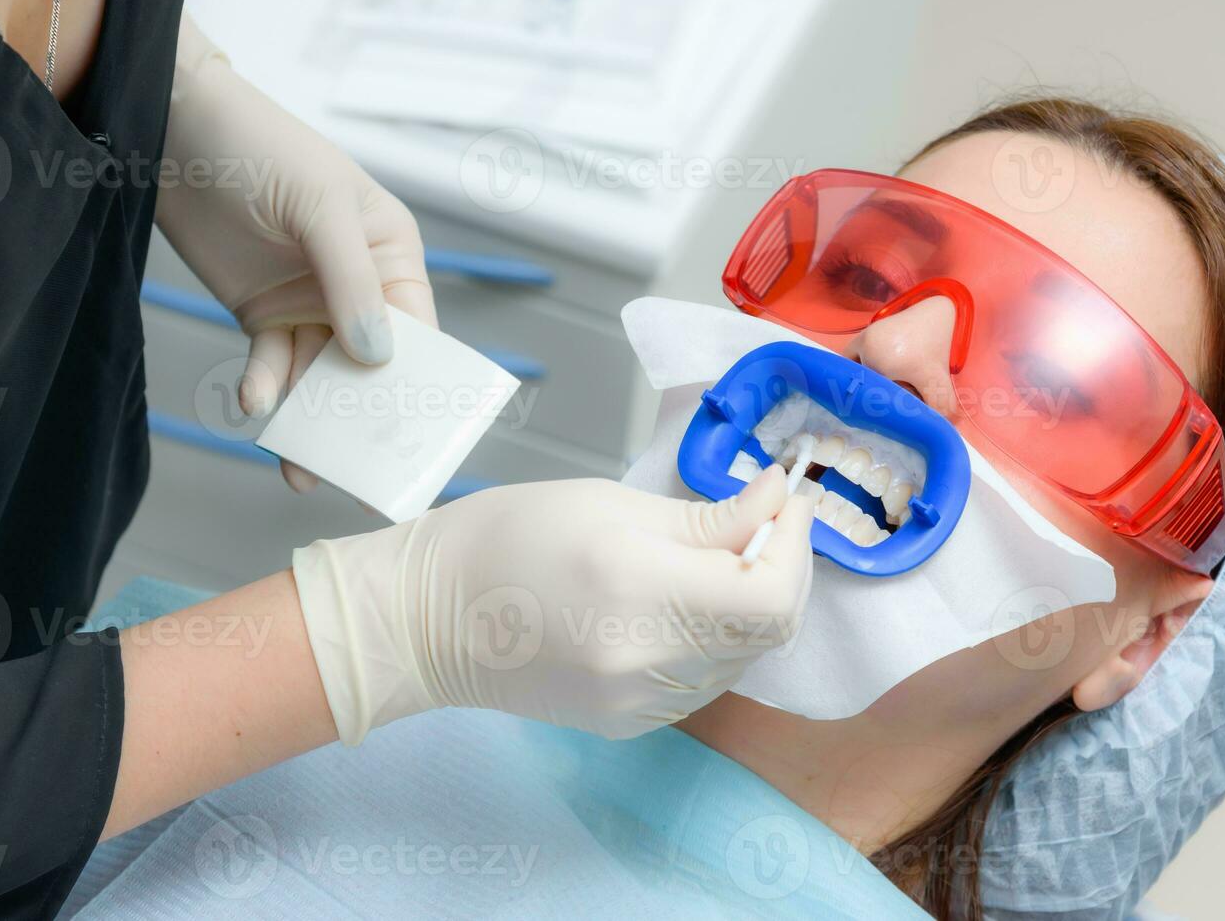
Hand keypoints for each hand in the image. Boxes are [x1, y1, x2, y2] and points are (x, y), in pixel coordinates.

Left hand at [155, 15, 436, 492]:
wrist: (172, 130)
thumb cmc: (261, 147)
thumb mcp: (320, 207)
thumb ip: (351, 281)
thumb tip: (379, 357)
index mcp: (391, 254)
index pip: (418, 330)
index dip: (418, 382)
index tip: (414, 436)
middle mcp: (357, 287)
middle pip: (371, 366)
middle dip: (363, 416)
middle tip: (357, 474)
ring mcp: (308, 303)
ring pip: (320, 376)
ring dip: (311, 419)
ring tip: (300, 467)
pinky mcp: (262, 314)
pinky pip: (272, 364)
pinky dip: (266, 387)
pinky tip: (256, 403)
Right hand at [291, 467, 818, 743]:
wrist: (428, 618)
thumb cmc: (507, 537)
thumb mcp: (610, 503)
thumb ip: (707, 517)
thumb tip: (776, 501)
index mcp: (640, 591)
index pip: (771, 597)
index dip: (796, 547)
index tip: (785, 503)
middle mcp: (647, 661)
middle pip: (769, 633)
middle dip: (784, 570)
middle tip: (766, 522)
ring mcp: (639, 703)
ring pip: (743, 660)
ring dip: (752, 607)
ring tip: (722, 558)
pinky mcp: (630, 724)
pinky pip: (705, 682)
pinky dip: (715, 639)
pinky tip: (685, 603)